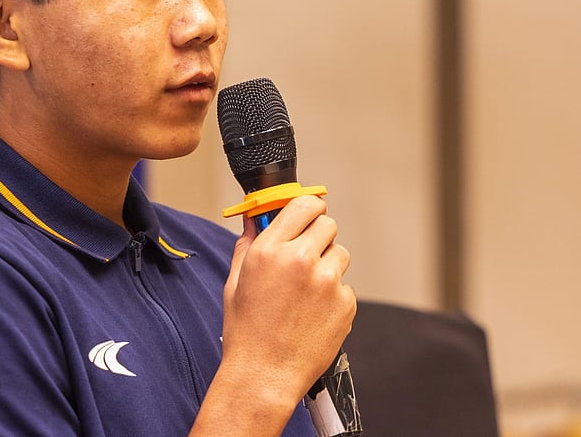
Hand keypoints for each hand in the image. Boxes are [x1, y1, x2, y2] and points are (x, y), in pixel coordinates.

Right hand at [223, 196, 356, 403]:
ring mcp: (327, 282)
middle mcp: (301, 260)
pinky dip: (334, 296)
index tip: (306, 215)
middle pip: (327, 224)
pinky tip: (313, 314)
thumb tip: (255, 220)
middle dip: (318, 235)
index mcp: (270, 250)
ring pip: (340, 254)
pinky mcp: (345, 303)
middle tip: (306, 254)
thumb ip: (248, 245)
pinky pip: (345, 286)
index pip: (304, 204)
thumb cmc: (247, 333)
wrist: (265, 376)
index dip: (307, 208)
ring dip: (328, 265)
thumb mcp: (235, 282)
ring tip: (307, 292)